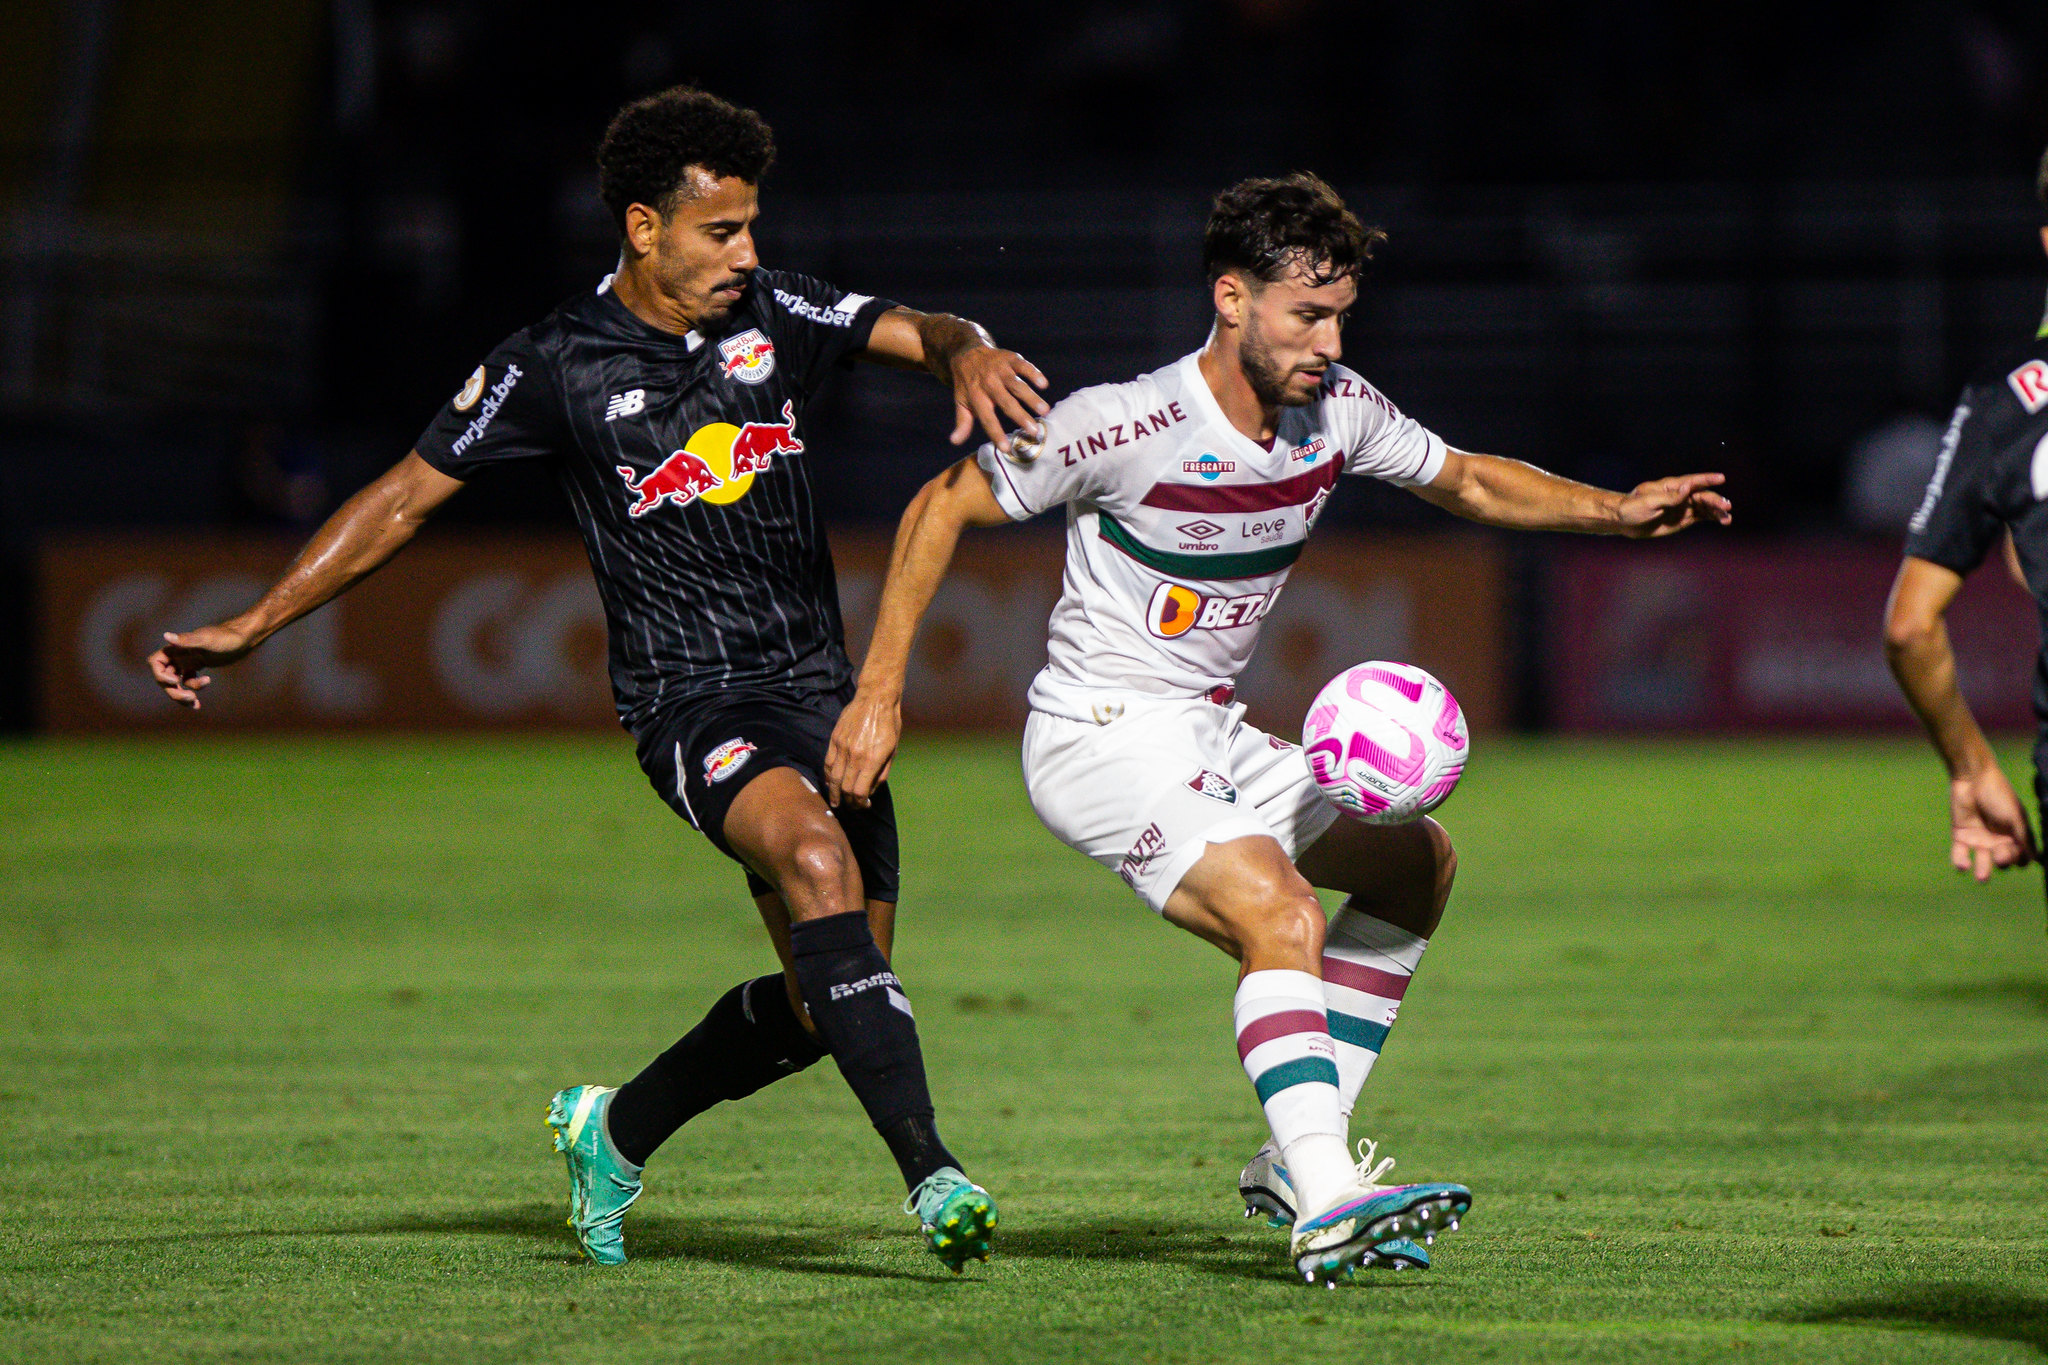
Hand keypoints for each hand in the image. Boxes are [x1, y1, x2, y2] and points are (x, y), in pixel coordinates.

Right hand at [147, 623, 255, 708]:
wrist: (243, 638)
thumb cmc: (226, 637)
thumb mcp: (207, 640)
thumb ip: (187, 640)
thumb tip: (166, 636)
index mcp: (178, 648)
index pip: (156, 662)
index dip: (160, 675)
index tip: (175, 681)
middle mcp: (180, 655)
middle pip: (164, 677)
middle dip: (173, 690)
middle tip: (190, 697)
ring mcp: (188, 661)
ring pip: (175, 683)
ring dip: (181, 695)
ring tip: (194, 703)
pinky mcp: (198, 666)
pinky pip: (187, 682)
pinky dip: (191, 692)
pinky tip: (198, 704)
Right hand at [825, 687, 901, 808]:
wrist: (875, 698)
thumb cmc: (889, 723)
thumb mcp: (892, 750)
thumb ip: (882, 773)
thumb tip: (871, 790)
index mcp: (872, 760)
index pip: (860, 791)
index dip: (860, 803)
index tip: (864, 805)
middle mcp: (855, 756)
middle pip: (845, 788)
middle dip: (848, 801)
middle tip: (851, 806)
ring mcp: (842, 747)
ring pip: (833, 778)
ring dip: (834, 792)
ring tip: (836, 801)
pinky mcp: (834, 740)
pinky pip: (828, 763)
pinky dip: (828, 776)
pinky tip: (830, 783)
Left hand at [948, 344, 1049, 452]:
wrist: (967, 352)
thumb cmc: (968, 384)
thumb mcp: (961, 402)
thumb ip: (962, 422)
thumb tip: (954, 441)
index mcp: (976, 397)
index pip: (987, 418)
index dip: (996, 433)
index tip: (1006, 448)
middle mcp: (989, 383)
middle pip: (1006, 402)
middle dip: (1021, 417)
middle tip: (1034, 431)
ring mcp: (1000, 370)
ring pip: (1017, 385)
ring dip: (1031, 398)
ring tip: (1045, 411)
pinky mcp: (1010, 358)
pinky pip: (1023, 366)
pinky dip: (1034, 373)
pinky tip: (1043, 384)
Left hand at [1615, 473, 1731, 537]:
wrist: (1624, 522)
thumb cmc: (1632, 508)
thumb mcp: (1648, 502)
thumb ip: (1669, 497)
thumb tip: (1686, 488)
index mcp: (1671, 486)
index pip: (1692, 481)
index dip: (1707, 479)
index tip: (1721, 478)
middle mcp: (1681, 495)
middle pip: (1702, 495)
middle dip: (1715, 500)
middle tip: (1726, 506)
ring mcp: (1684, 506)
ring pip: (1705, 507)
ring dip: (1717, 511)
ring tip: (1727, 518)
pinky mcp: (1684, 518)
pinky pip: (1702, 516)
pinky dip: (1713, 518)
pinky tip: (1724, 520)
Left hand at [1949, 764, 2037, 880]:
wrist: (1973, 779)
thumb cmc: (1999, 796)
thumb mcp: (2016, 817)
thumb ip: (2024, 838)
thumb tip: (2036, 860)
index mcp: (2015, 835)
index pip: (2021, 856)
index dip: (2021, 860)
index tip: (2020, 859)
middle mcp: (1998, 840)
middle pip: (2004, 861)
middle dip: (2004, 861)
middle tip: (2000, 855)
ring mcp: (1979, 839)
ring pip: (1982, 862)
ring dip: (1983, 870)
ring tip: (1982, 877)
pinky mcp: (1961, 836)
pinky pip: (1960, 854)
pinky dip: (1960, 861)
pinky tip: (1963, 866)